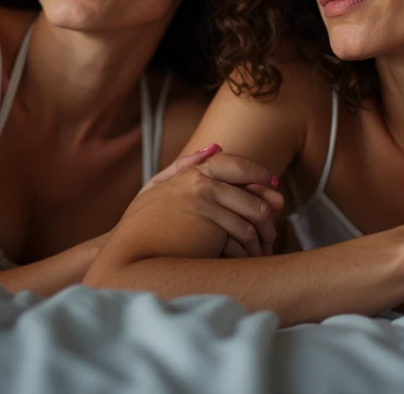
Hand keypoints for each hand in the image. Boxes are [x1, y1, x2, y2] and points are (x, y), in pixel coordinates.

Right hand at [132, 145, 284, 257]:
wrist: (129, 252)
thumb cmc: (141, 224)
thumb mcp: (157, 188)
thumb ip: (184, 166)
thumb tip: (214, 147)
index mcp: (192, 171)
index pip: (236, 164)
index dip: (258, 173)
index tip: (272, 184)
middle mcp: (202, 181)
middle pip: (252, 187)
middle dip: (268, 204)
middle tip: (274, 219)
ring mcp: (207, 202)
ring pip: (254, 212)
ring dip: (263, 231)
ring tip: (265, 244)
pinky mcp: (211, 226)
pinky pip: (245, 232)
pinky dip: (252, 246)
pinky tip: (253, 255)